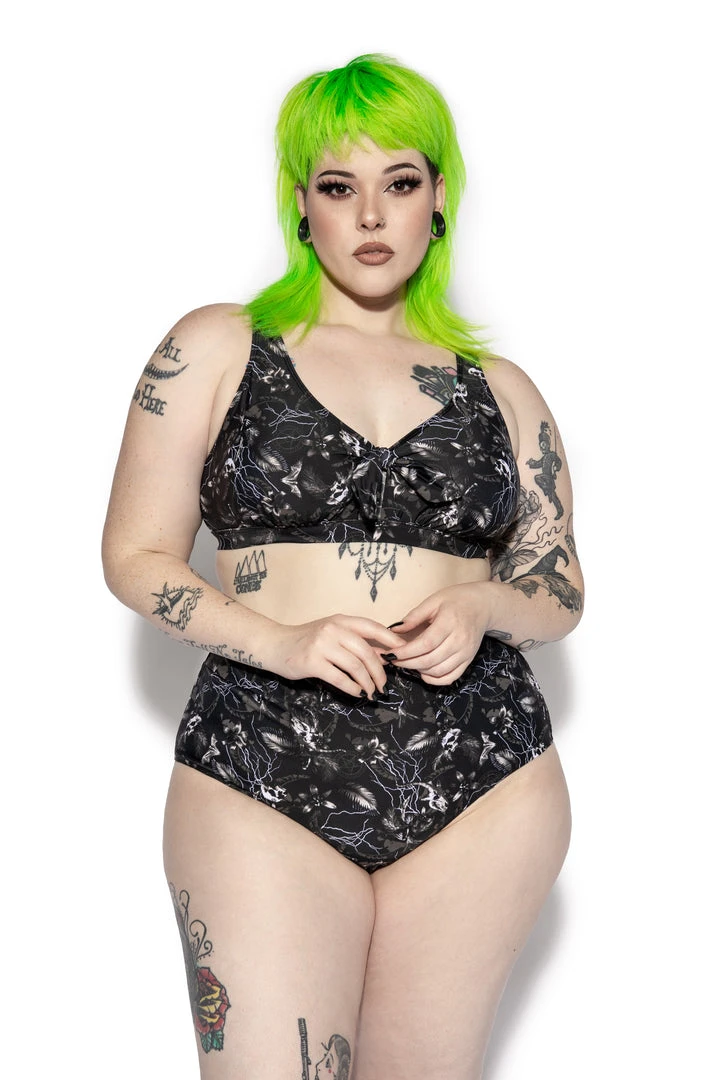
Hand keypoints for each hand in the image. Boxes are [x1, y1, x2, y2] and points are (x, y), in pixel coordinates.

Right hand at [265, 615, 406, 697]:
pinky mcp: (312, 662)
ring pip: (355, 666)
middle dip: (380, 671)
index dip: (391, 640)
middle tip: (384, 685)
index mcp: (340, 620)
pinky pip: (340, 678)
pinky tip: (357, 692)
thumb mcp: (331, 633)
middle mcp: (332, 629)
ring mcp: (321, 645)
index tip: (404, 652)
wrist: (275, 644)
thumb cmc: (306, 640)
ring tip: (371, 692)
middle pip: (367, 652)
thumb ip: (353, 640)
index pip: (372, 627)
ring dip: (368, 683)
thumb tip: (383, 656)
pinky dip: (352, 688)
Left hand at [386, 583, 495, 684]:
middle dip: (408, 663)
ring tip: (406, 663)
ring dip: (419, 671)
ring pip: (439, 671)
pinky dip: (435, 679)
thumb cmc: (457, 600)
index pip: (426, 644)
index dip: (406, 652)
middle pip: (430, 660)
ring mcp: (466, 652)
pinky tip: (423, 672)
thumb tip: (394, 630)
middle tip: (393, 660)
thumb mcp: (434, 601)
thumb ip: (414, 616)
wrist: (483, 605)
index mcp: (450, 622)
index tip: (391, 653)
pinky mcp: (469, 660)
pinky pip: (451, 677)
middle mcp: (460, 640)